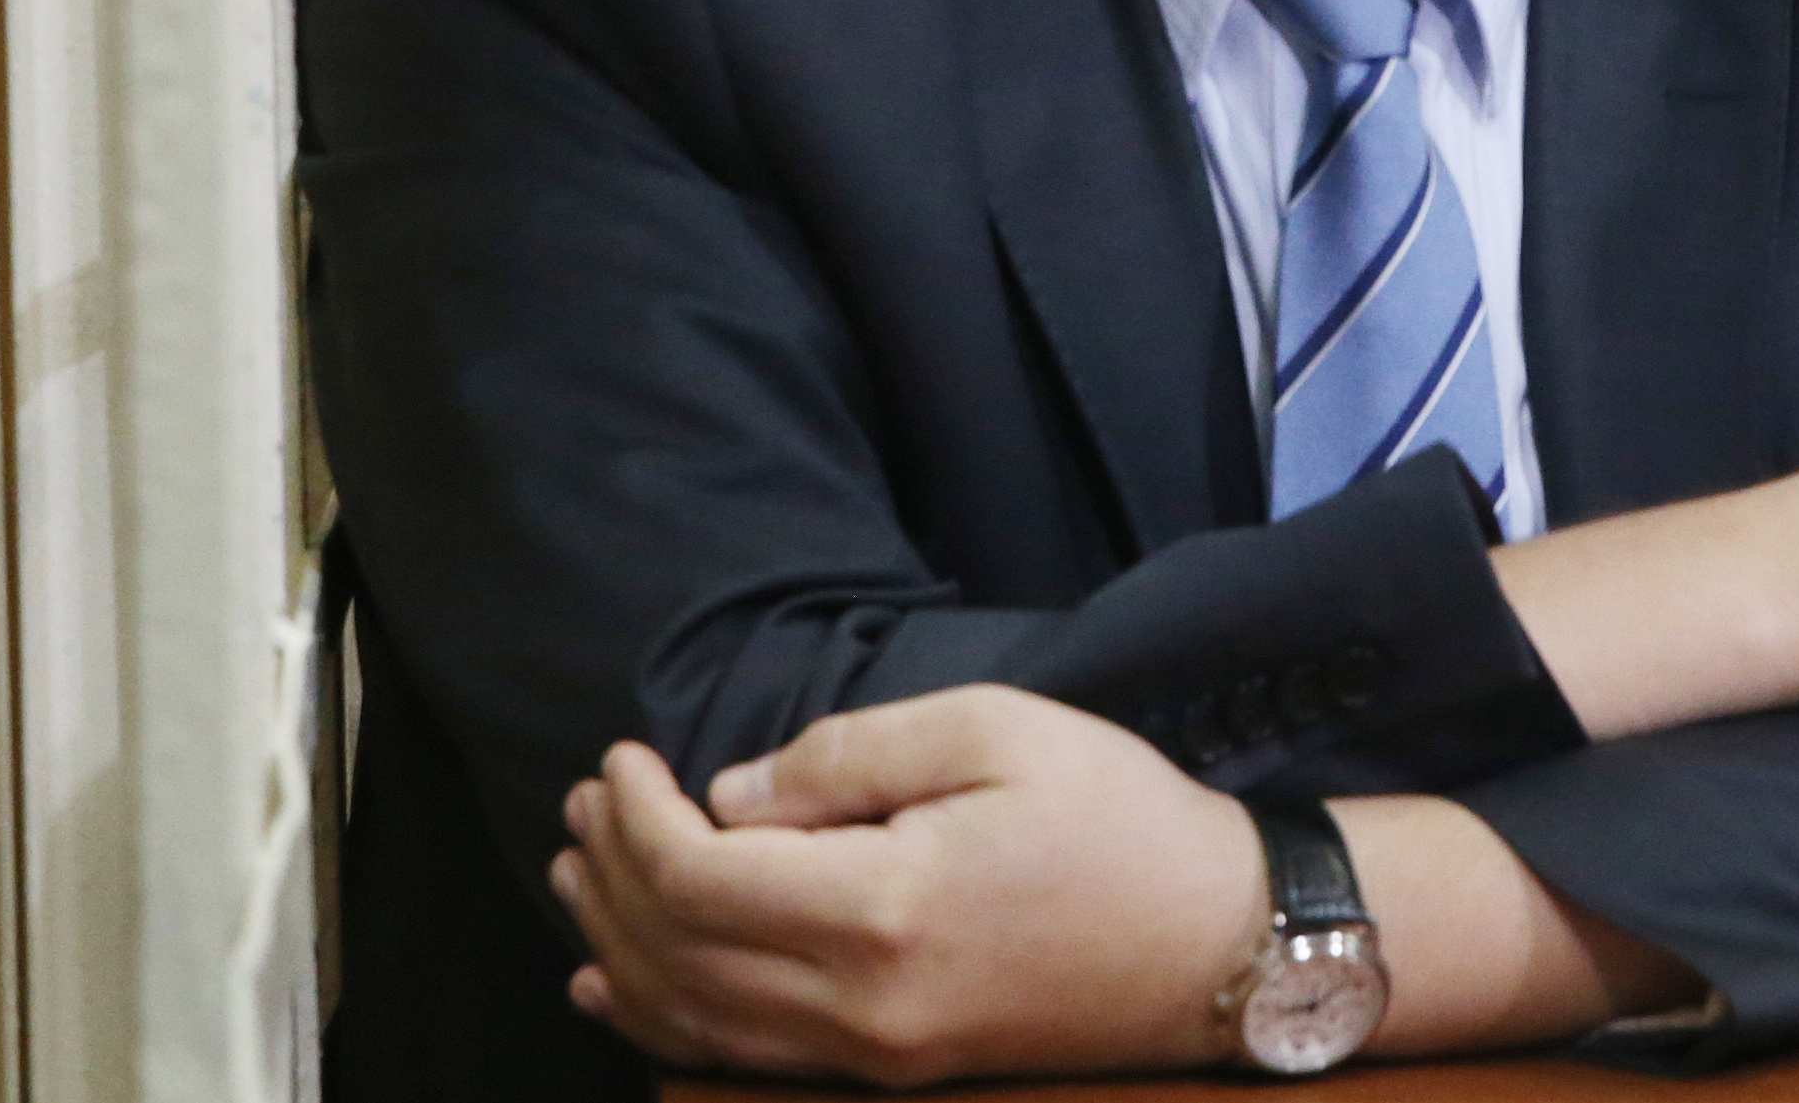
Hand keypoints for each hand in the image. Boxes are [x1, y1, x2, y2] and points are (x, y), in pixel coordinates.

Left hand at [552, 684, 1261, 1086]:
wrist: (1217, 942)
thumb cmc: (1120, 819)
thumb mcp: (1000, 730)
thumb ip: (851, 754)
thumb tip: (733, 796)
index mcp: (885, 910)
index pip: (697, 878)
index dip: (637, 817)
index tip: (623, 757)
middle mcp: (859, 1006)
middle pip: (674, 954)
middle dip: (610, 873)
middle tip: (586, 801)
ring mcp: (870, 1054)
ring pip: (689, 1017)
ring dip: (615, 943)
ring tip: (581, 873)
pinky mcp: (888, 1070)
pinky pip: (734, 1056)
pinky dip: (660, 1016)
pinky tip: (616, 984)